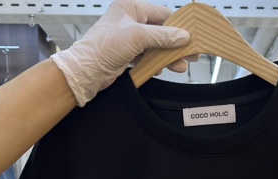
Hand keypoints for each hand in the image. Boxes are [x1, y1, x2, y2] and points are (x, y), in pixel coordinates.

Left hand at [52, 0, 193, 105]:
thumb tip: (182, 36)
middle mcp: (129, 20)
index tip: (191, 34)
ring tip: (180, 65)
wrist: (86, 72)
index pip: (160, 13)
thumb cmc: (102, 47)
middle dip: (175, 43)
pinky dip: (155, 63)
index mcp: (130, 7)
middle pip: (159, 30)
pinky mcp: (127, 54)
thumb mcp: (137, 37)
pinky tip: (162, 68)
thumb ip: (162, 36)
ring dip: (167, 56)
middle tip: (190, 52)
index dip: (177, 24)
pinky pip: (146, 56)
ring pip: (154, 45)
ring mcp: (128, 38)